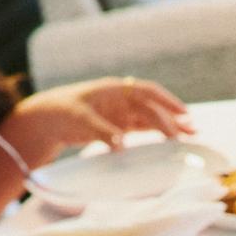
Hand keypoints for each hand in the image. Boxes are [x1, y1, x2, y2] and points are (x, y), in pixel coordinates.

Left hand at [16, 78, 193, 153]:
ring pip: (151, 119)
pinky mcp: (118, 126)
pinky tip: (169, 143)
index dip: (167, 102)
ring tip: (189, 137)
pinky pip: (142, 129)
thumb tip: (122, 145)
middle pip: (153, 108)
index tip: (184, 113)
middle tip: (190, 134)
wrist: (45, 120)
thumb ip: (103, 132)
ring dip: (169, 127)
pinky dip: (156, 135)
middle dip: (173, 119)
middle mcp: (121, 99)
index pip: (147, 92)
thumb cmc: (61, 113)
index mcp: (114, 90)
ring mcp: (121, 113)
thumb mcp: (80, 120)